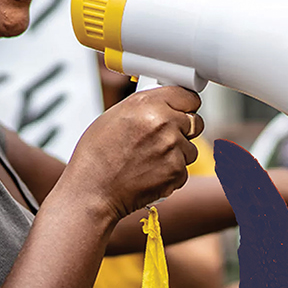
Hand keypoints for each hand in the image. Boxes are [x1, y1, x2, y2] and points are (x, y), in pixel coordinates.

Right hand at [66, 83, 200, 220]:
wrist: (92, 190)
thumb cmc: (96, 156)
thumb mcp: (114, 115)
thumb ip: (144, 106)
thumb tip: (162, 104)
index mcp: (148, 104)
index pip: (189, 96)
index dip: (185, 105)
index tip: (183, 110)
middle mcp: (163, 123)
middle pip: (195, 121)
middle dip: (183, 129)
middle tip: (164, 137)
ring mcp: (172, 149)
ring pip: (191, 148)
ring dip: (178, 153)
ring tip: (151, 159)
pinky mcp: (176, 172)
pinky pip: (184, 169)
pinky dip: (171, 173)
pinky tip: (150, 172)